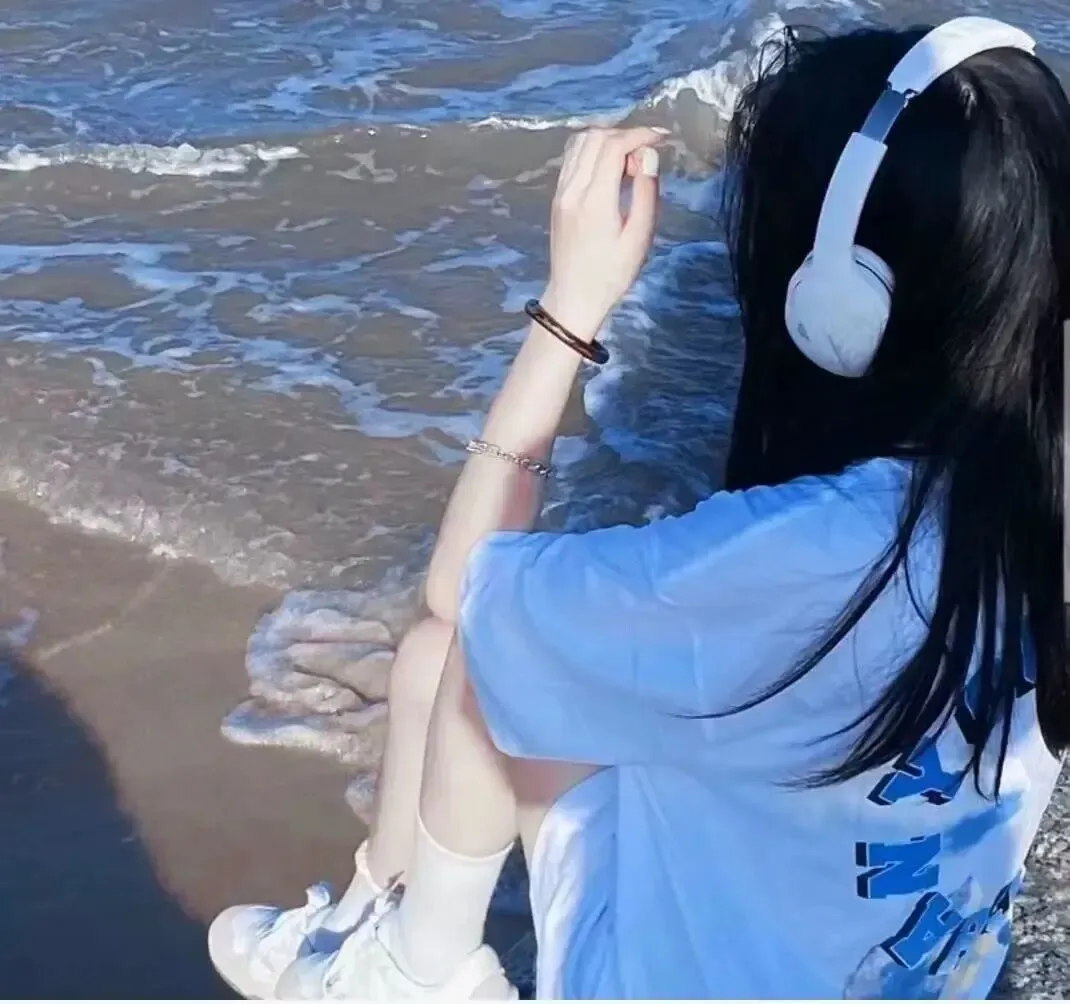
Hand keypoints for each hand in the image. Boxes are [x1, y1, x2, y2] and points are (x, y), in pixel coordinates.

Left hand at [542, 126, 666, 338]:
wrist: (573, 297)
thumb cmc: (611, 275)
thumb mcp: (639, 238)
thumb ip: (646, 193)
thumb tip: (649, 156)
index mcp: (594, 200)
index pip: (613, 145)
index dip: (640, 134)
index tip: (662, 138)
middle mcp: (572, 190)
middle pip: (595, 137)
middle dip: (625, 135)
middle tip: (645, 156)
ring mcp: (561, 192)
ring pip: (580, 143)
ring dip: (608, 140)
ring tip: (629, 162)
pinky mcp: (557, 197)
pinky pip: (573, 158)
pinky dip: (593, 151)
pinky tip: (610, 169)